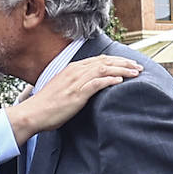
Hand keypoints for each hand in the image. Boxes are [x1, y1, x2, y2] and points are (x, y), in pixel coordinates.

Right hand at [5, 56, 140, 144]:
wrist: (34, 113)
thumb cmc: (47, 104)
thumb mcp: (62, 88)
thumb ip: (75, 83)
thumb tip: (88, 86)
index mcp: (72, 69)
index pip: (98, 60)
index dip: (116, 60)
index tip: (128, 64)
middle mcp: (75, 72)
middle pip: (105, 62)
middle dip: (124, 63)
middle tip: (138, 66)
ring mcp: (76, 82)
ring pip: (104, 69)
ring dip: (122, 70)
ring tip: (135, 73)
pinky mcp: (77, 93)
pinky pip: (97, 83)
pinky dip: (110, 80)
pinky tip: (120, 82)